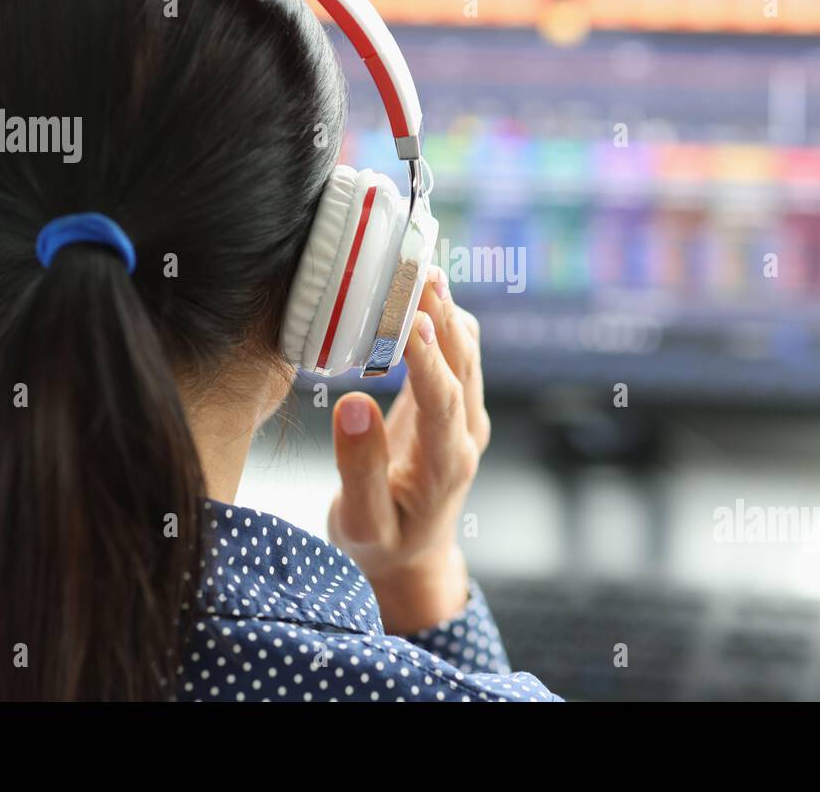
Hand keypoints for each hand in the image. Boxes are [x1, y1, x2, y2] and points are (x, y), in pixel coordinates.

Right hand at [328, 267, 490, 634]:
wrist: (411, 555)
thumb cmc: (382, 541)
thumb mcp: (361, 522)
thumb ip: (359, 468)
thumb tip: (353, 403)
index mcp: (446, 465)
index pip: (442, 401)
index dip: (428, 358)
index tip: (412, 318)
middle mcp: (466, 434)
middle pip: (462, 363)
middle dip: (441, 313)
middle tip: (417, 268)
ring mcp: (466, 416)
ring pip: (465, 350)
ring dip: (443, 307)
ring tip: (417, 265)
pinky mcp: (454, 402)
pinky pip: (455, 352)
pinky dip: (439, 318)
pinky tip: (418, 289)